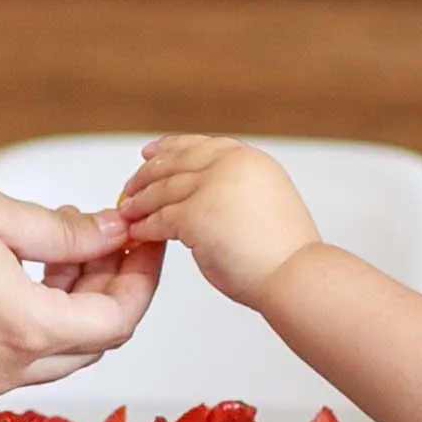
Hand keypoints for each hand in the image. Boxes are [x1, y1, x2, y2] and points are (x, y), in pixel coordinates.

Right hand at [0, 176, 162, 395]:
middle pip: (94, 342)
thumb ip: (63, 232)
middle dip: (112, 288)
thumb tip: (110, 233)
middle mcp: (3, 369)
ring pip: (55, 353)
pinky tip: (21, 272)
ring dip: (73, 305)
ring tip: (65, 247)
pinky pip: (14, 357)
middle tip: (112, 236)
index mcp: (23, 329)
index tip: (142, 236)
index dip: (141, 275)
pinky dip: (34, 319)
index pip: (119, 319)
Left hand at [118, 136, 322, 304]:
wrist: (295, 275)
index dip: (171, 148)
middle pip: (175, 162)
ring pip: (163, 190)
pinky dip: (144, 227)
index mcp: (249, 159)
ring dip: (140, 202)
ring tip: (126, 212)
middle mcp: (231, 165)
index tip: (150, 152)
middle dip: (147, 174)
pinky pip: (160, 219)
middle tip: (129, 186)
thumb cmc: (282, 251)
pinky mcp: (197, 215)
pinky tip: (136, 233)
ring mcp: (213, 188)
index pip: (199, 146)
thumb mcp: (263, 200)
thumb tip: (203, 189)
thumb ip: (235, 187)